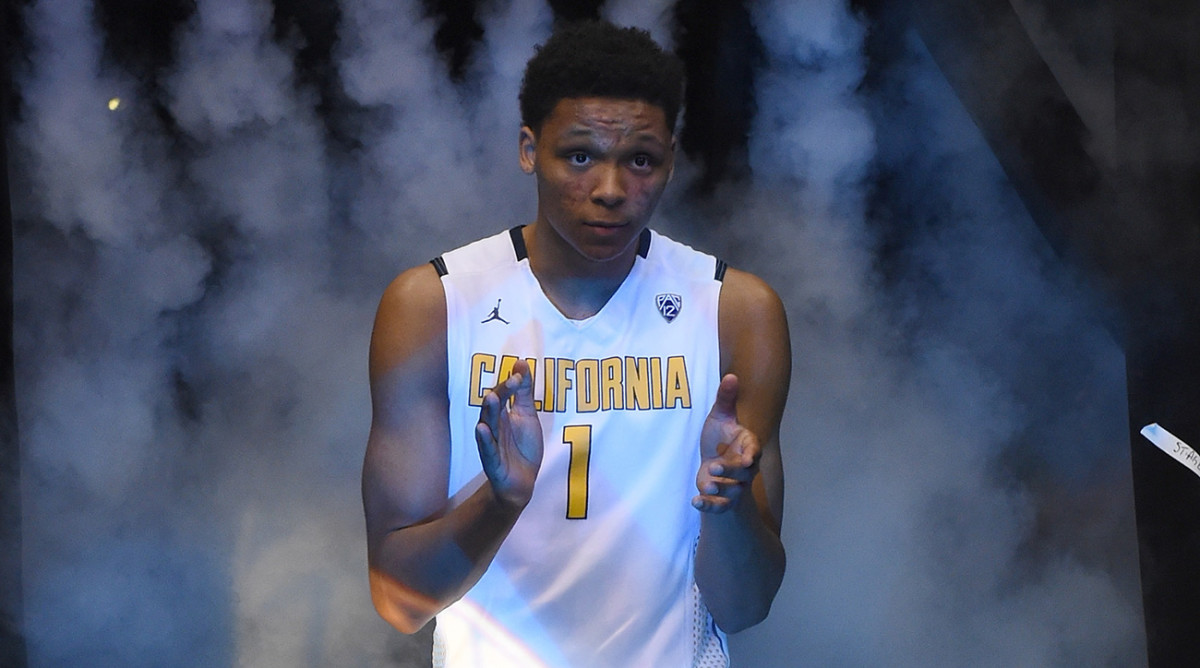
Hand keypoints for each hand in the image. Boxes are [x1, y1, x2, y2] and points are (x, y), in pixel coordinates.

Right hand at [475, 359, 543, 508]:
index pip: (502, 394)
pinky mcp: (492, 462)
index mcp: (502, 415)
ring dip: (489, 412)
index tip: (520, 372)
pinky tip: (482, 429)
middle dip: (500, 394)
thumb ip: (524, 392)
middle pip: (493, 407)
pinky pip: (487, 450)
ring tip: (491, 398)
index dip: (510, 384)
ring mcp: (491, 444)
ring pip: (488, 426)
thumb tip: (521, 362)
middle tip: (511, 381)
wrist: (522, 480)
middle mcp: (493, 427)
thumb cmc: (523, 446)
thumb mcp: (528, 416)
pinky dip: (485, 440)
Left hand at [694, 374, 760, 512]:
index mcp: (747, 447)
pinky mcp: (721, 498)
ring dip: (720, 490)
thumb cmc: (720, 437)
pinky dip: (707, 505)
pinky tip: (695, 501)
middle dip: (731, 472)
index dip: (751, 456)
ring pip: (732, 492)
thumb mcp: (720, 416)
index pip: (754, 452)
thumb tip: (731, 375)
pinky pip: (718, 505)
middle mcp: (744, 469)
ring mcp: (734, 485)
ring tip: (706, 485)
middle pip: (744, 474)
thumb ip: (726, 398)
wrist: (713, 462)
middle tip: (715, 467)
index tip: (747, 459)